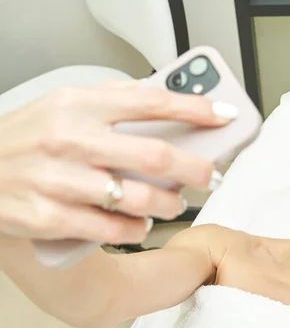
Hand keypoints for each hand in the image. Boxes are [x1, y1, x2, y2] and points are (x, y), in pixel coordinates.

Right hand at [0, 80, 232, 245]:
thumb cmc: (27, 138)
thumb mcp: (63, 104)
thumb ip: (113, 99)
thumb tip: (165, 98)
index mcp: (78, 105)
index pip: (152, 102)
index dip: (195, 109)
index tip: (223, 116)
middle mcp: (70, 140)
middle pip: (156, 154)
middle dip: (196, 168)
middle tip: (210, 175)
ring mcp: (59, 181)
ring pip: (139, 197)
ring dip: (168, 203)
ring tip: (174, 202)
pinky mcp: (49, 217)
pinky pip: (112, 228)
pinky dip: (136, 228)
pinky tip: (140, 223)